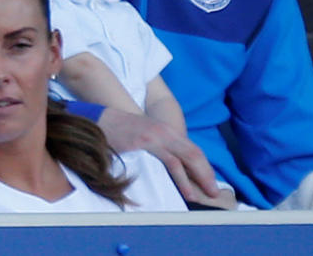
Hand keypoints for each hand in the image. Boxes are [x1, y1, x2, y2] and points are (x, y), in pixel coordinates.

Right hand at [96, 107, 219, 202]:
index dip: (204, 166)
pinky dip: (182, 177)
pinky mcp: (147, 142)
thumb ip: (156, 148)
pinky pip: (170, 161)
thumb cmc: (117, 131)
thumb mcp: (142, 136)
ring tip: (206, 193)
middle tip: (215, 191)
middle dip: (207, 173)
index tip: (210, 182)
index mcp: (165, 130)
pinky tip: (187, 189)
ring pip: (187, 157)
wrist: (98, 119)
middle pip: (194, 153)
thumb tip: (168, 169)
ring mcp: (156, 135)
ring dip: (199, 177)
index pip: (192, 149)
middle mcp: (165, 131)